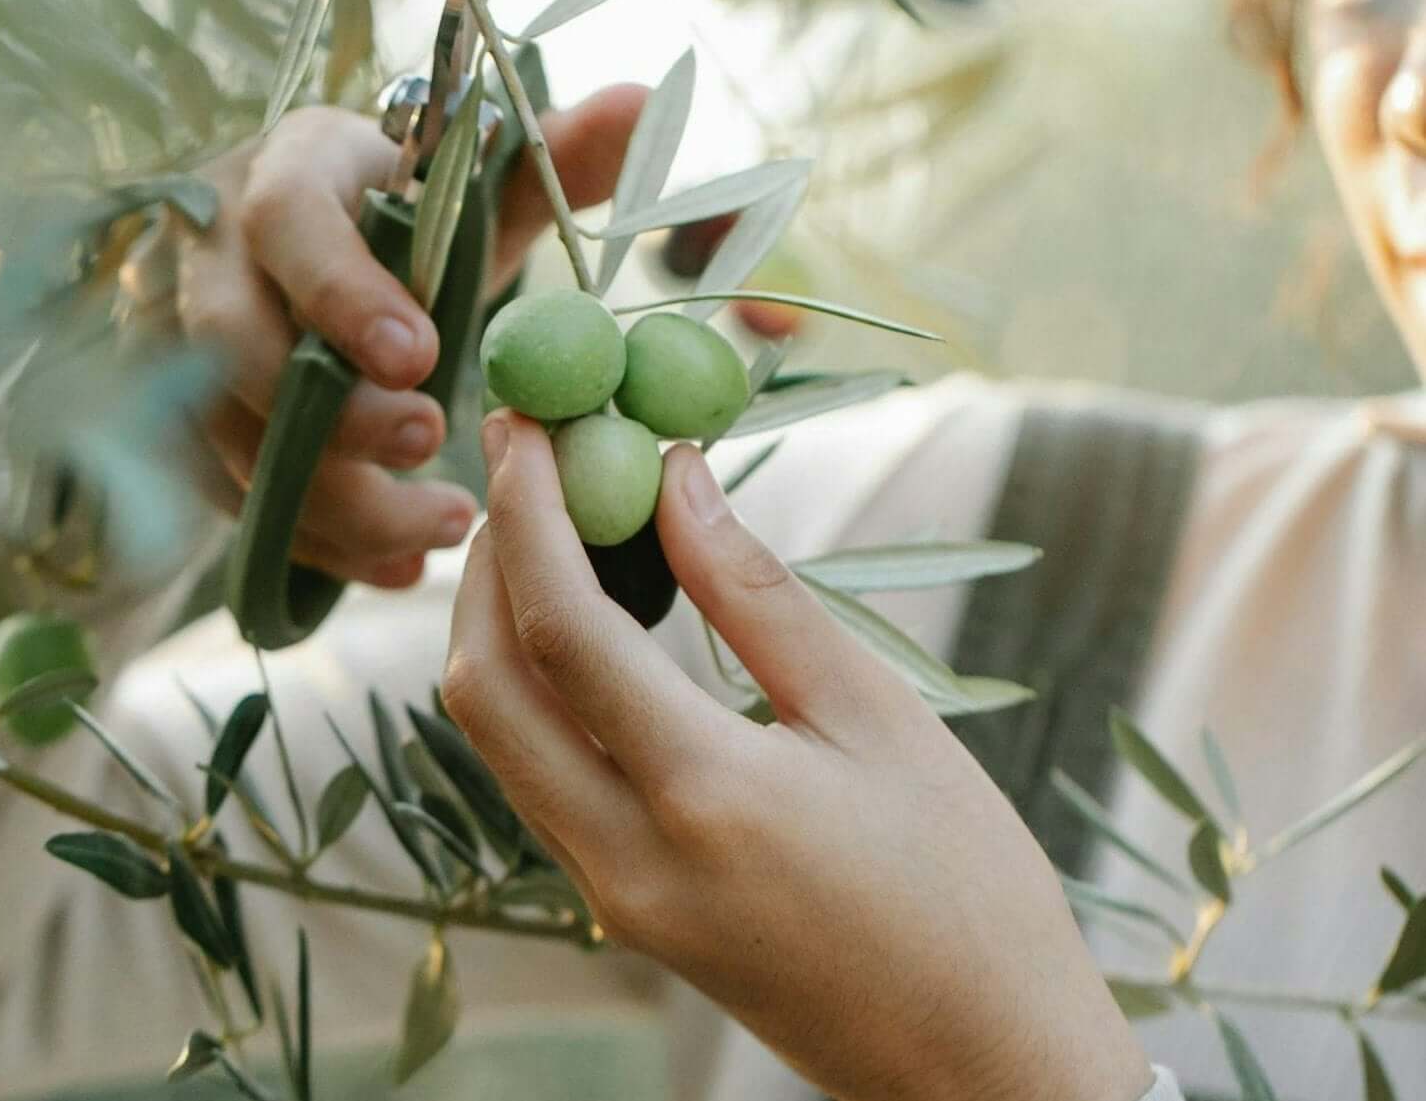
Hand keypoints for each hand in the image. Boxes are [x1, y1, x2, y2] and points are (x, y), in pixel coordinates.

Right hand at [160, 90, 643, 589]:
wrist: (323, 249)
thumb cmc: (407, 214)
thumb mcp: (478, 183)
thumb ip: (559, 154)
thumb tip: (645, 100)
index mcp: (288, 170)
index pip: (284, 221)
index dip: (342, 293)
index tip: (423, 357)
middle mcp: (214, 254)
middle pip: (231, 343)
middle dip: (329, 412)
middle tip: (429, 443)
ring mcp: (183, 346)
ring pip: (227, 437)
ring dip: (333, 498)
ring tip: (444, 527)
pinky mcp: (189, 423)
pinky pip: (233, 499)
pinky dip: (319, 543)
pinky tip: (399, 567)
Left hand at [442, 411, 1152, 1100]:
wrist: (978, 1068)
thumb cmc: (966, 888)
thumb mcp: (879, 721)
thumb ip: (759, 596)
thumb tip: (676, 479)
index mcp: (703, 798)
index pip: (561, 631)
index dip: (528, 514)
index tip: (526, 424)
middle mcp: (625, 856)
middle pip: (484, 687)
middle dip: (485, 564)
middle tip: (524, 468)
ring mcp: (610, 897)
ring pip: (496, 739)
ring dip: (498, 625)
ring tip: (550, 527)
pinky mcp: (620, 912)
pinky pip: (536, 781)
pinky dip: (535, 690)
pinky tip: (583, 627)